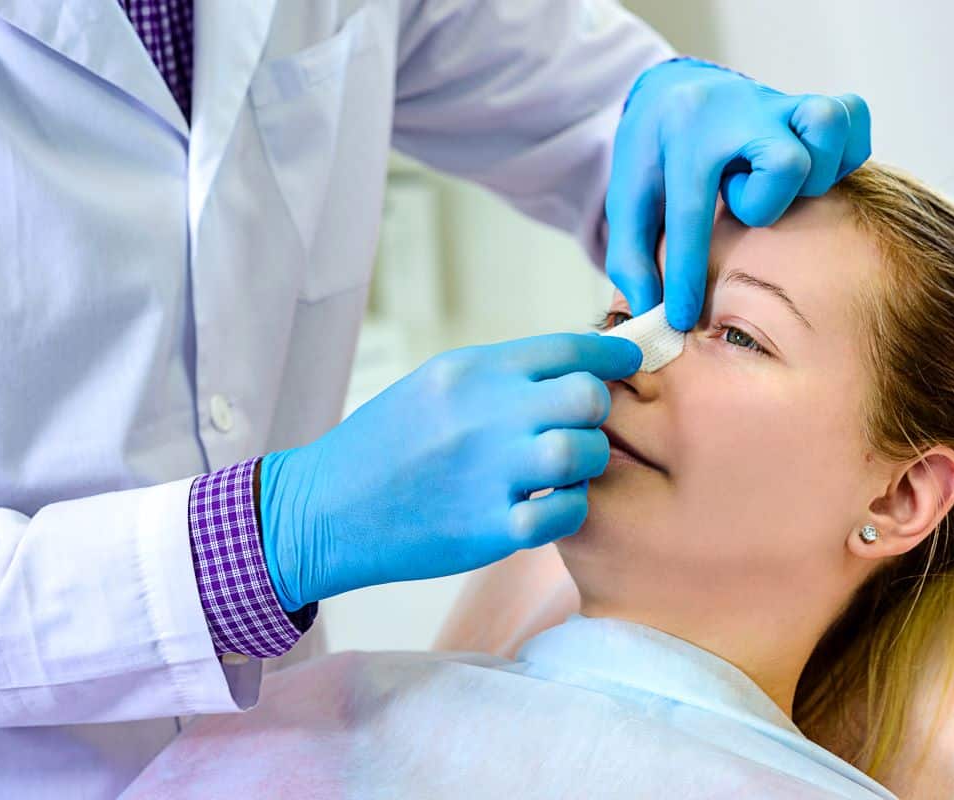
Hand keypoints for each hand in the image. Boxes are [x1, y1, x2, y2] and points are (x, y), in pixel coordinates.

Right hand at [257, 333, 641, 610]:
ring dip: (587, 460)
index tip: (630, 361)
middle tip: (585, 424)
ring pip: (582, 452)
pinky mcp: (488, 530)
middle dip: (598, 410)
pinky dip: (568, 507)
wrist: (323, 510)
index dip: (612, 354)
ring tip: (566, 467)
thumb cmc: (384, 444)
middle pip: (586, 397)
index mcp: (469, 372)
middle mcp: (482, 416)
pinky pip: (565, 512)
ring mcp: (487, 474)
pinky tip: (549, 503)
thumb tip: (574, 365)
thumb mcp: (433, 385)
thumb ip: (500, 375)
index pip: (566, 348)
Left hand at [605, 57, 871, 329]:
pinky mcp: (812, 102)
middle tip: (740, 205)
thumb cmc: (654, 156)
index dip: (687, 275)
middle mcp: (739, 109)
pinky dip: (842, 154)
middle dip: (767, 203)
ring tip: (781, 190)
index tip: (681, 316)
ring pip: (827, 127)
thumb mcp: (626, 200)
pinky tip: (812, 175)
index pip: (692, 212)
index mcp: (687, 132)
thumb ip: (630, 257)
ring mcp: (781, 102)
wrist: (675, 92)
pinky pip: (854, 117)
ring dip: (813, 174)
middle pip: (787, 163)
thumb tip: (648, 309)